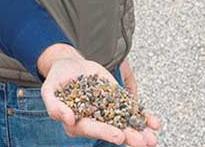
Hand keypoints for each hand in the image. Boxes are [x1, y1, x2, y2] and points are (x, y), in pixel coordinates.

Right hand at [38, 44, 160, 145]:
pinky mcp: (117, 100)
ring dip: (140, 131)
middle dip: (129, 137)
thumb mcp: (49, 91)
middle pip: (113, 130)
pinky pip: (131, 110)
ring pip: (125, 123)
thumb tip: (68, 119)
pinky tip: (155, 123)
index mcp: (77, 123)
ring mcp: (108, 111)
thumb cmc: (56, 81)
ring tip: (152, 138)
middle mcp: (95, 120)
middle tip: (142, 142)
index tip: (119, 136)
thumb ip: (55, 107)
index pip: (92, 128)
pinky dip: (143, 117)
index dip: (105, 132)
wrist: (69, 66)